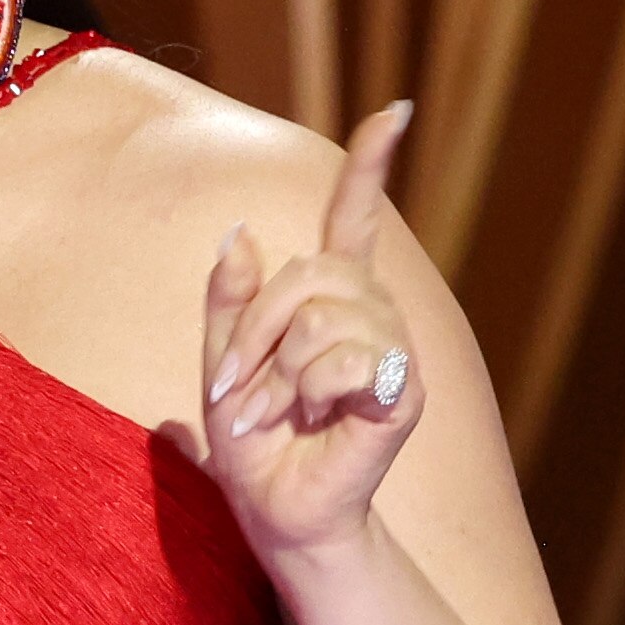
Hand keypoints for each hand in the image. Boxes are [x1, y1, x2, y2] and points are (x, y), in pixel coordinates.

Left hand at [200, 102, 421, 561]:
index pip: (354, 221)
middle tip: (237, 385)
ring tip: (271, 411)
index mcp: (329, 303)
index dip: (370, 167)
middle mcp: (369, 316)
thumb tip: (241, 233)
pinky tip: (304, 418)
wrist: (275, 512)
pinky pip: (348, 358)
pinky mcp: (403, 392)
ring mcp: (391, 352)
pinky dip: (306, 389)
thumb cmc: (253, 445)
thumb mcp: (221, 364)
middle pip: (312, 271)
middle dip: (257, 324)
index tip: (394, 113)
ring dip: (277, 368)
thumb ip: (229, 302)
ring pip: (325, 314)